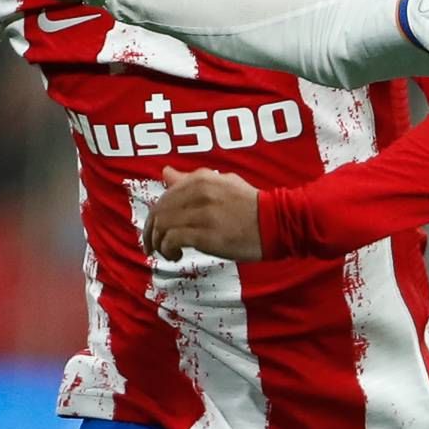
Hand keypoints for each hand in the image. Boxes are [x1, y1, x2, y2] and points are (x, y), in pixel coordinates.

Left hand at [144, 166, 265, 262]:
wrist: (276, 223)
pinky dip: (168, 249)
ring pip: (162, 226)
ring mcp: (201, 213)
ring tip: (167, 252)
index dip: (156, 216)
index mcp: (201, 179)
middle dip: (152, 231)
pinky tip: (177, 255)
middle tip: (156, 245)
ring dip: (159, 242)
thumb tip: (166, 173)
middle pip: (159, 212)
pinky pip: (172, 240)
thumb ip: (191, 179)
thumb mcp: (221, 184)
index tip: (159, 229)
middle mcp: (198, 193)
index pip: (164, 197)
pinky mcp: (205, 235)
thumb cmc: (250, 206)